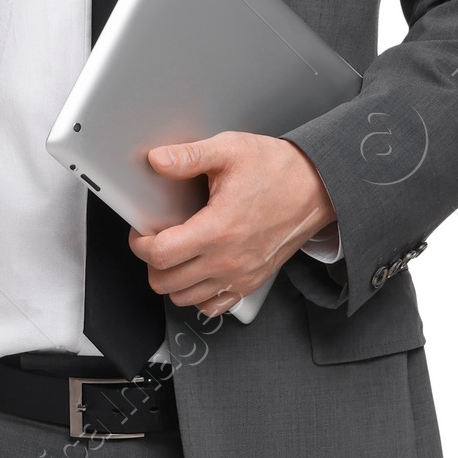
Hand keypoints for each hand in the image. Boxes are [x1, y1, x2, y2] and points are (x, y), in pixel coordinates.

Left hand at [134, 134, 337, 314]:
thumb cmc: (278, 170)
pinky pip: (213, 307)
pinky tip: (198, 272)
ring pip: (184, 299)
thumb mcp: (231, 151)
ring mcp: (240, 275)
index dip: (140, 243)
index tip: (142, 232)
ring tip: (175, 255)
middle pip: (166, 282)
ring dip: (172, 280)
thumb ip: (190, 156)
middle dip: (151, 262)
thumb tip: (157, 160)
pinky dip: (198, 295)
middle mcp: (228, 260)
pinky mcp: (251, 282)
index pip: (160, 254)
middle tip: (156, 241)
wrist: (317, 188)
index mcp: (218, 229)